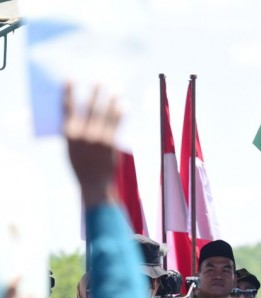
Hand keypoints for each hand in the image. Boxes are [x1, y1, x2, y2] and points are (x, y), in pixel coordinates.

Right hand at [63, 83, 121, 207]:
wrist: (93, 184)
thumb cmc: (80, 163)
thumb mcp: (71, 148)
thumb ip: (73, 130)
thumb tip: (78, 109)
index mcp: (68, 134)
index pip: (66, 108)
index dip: (68, 93)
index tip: (69, 80)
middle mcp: (82, 134)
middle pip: (89, 107)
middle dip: (95, 92)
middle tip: (99, 79)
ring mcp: (97, 138)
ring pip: (105, 113)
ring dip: (111, 99)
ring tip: (115, 88)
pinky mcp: (110, 143)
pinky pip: (116, 124)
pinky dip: (120, 113)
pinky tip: (123, 105)